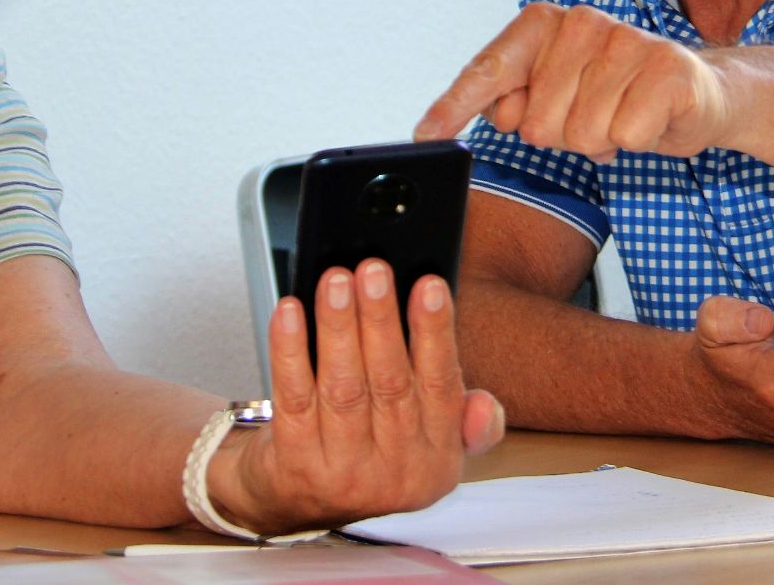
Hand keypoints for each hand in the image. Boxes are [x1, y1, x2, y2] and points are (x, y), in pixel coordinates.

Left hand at [209, 260, 503, 533]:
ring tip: (335, 281)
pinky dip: (290, 352)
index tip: (429, 285)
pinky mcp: (294, 464)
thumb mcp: (431, 448)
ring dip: (338, 327)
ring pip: (343, 387)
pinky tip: (290, 314)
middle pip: (390, 383)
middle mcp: (394, 470)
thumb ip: (464, 420)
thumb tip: (483, 406)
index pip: (441, 386)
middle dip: (381, 319)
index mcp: (437, 460)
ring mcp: (342, 470)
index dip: (436, 332)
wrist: (300, 503)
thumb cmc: (371, 453)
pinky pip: (293, 398)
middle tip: (374, 270)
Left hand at [415, 3, 732, 161]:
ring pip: (581, 134)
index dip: (453, 106)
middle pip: (537, 124)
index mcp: (544, 23)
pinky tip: (649, 119)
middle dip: (563, 137)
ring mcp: (627, 42)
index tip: (425, 134)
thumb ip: (518, 102)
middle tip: (593, 117)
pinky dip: (636, 143)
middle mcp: (581, 22)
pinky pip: (625, 136)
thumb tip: (496, 115)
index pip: (489, 70)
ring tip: (620, 116)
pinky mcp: (667, 69)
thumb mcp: (557, 95)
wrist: (698, 91)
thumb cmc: (618, 94)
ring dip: (601, 141)